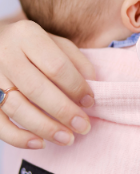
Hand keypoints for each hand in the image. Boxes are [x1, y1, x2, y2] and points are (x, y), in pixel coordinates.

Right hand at [0, 20, 95, 148]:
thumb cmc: (33, 44)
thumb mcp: (56, 42)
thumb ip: (75, 60)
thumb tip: (92, 83)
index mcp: (28, 36)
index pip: (56, 66)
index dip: (76, 86)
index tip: (90, 101)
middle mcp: (7, 55)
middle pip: (37, 89)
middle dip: (64, 111)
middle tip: (83, 126)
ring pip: (17, 108)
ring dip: (45, 127)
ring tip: (67, 138)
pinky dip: (18, 137)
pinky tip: (40, 142)